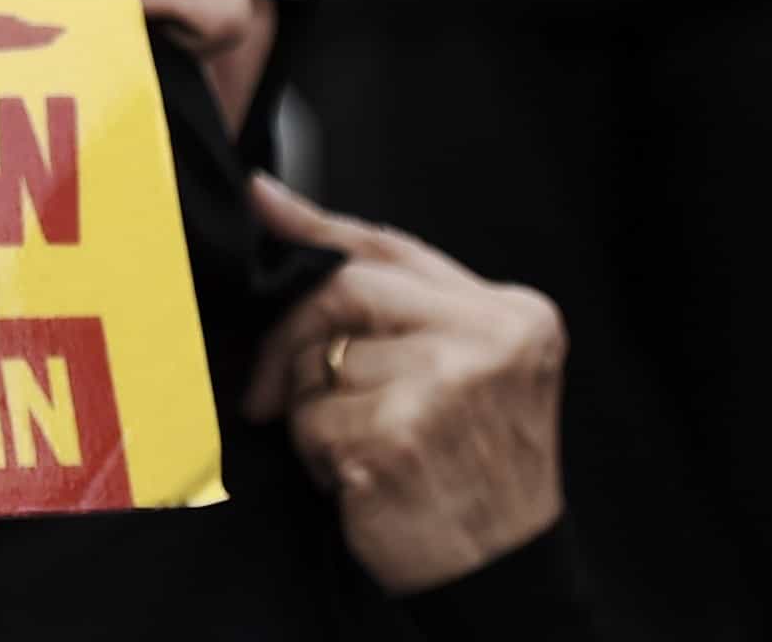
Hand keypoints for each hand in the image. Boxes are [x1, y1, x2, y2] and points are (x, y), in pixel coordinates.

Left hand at [243, 174, 568, 595]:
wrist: (506, 572)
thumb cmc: (474, 467)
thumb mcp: (465, 367)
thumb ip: (391, 295)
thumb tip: (274, 203)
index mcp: (512, 315)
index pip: (393, 247)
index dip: (314, 224)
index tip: (259, 200)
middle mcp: (487, 341)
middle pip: (342, 288)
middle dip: (291, 334)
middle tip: (274, 386)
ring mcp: (445, 387)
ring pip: (317, 360)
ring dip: (315, 411)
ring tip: (366, 446)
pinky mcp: (398, 437)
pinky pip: (310, 420)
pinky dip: (316, 454)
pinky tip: (360, 477)